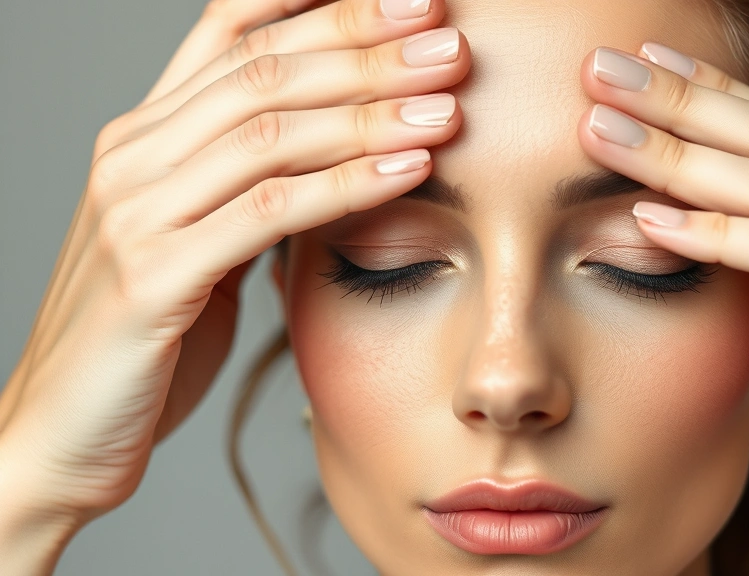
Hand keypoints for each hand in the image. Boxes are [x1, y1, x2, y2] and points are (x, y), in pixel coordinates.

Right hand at [0, 0, 467, 530]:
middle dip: (365, 49)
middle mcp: (132, 157)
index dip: (322, 7)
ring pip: (270, 133)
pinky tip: (412, 168)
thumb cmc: (149, 339)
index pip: (233, 33)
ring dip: (370, 112)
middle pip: (263, 72)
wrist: (65, 432)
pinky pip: (267, 213)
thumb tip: (342, 157)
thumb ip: (253, 190)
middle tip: (448, 40)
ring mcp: (135, 213)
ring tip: (448, 101)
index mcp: (144, 138)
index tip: (410, 2)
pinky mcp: (151, 276)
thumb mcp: (202, 243)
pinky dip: (347, 185)